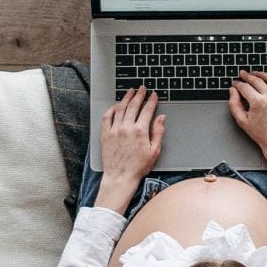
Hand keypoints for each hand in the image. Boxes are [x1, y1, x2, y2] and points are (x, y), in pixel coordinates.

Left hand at [96, 86, 164, 212]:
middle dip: (139, 95)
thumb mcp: (154, 151)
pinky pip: (107, 117)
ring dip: (126, 98)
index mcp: (140, 131)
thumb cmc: (138, 167)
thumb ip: (158, 132)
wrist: (120, 177)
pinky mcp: (105, 135)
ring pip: (120, 108)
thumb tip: (161, 118)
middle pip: (133, 106)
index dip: (152, 101)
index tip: (154, 95)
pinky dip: (111, 109)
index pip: (147, 110)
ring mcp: (114, 130)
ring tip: (130, 92)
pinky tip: (115, 106)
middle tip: (142, 89)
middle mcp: (126, 127)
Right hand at [228, 70, 266, 164]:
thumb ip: (234, 104)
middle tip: (243, 75)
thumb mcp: (242, 122)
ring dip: (262, 74)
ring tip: (257, 74)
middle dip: (247, 76)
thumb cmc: (262, 135)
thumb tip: (232, 91)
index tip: (235, 84)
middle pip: (256, 80)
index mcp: (257, 102)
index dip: (237, 83)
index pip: (244, 86)